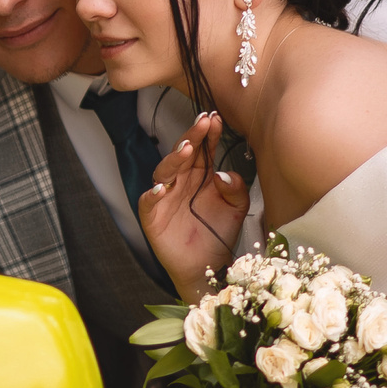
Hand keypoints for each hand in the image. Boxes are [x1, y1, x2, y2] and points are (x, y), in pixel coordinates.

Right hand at [137, 112, 248, 296]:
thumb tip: (223, 174)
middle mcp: (182, 182)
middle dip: (192, 136)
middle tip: (203, 122)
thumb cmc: (218, 235)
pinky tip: (162, 188)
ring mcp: (165, 198)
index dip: (209, 134)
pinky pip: (148, 202)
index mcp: (201, 176)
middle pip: (183, 153)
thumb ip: (237, 189)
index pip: (204, 149)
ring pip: (165, 171)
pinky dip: (153, 194)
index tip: (216, 119)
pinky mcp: (153, 217)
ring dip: (174, 159)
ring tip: (187, 149)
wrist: (206, 268)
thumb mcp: (238, 209)